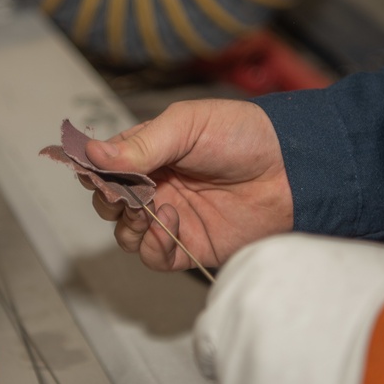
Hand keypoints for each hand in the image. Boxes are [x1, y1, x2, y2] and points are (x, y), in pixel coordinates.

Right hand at [83, 99, 292, 270]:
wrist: (291, 170)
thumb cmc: (244, 135)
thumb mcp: (187, 125)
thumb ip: (142, 144)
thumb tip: (94, 154)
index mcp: (151, 152)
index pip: (106, 166)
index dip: (94, 171)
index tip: (92, 173)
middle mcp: (157, 186)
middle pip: (110, 204)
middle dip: (108, 201)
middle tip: (121, 194)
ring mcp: (173, 217)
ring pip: (126, 235)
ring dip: (128, 225)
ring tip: (148, 208)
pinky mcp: (191, 246)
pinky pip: (155, 258)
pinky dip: (152, 246)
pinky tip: (170, 222)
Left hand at [193, 234, 383, 383]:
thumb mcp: (342, 269)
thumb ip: (305, 287)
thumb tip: (306, 307)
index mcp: (254, 264)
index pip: (232, 301)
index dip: (262, 327)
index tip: (287, 340)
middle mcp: (230, 309)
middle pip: (220, 347)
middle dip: (253, 366)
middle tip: (301, 377)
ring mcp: (232, 366)